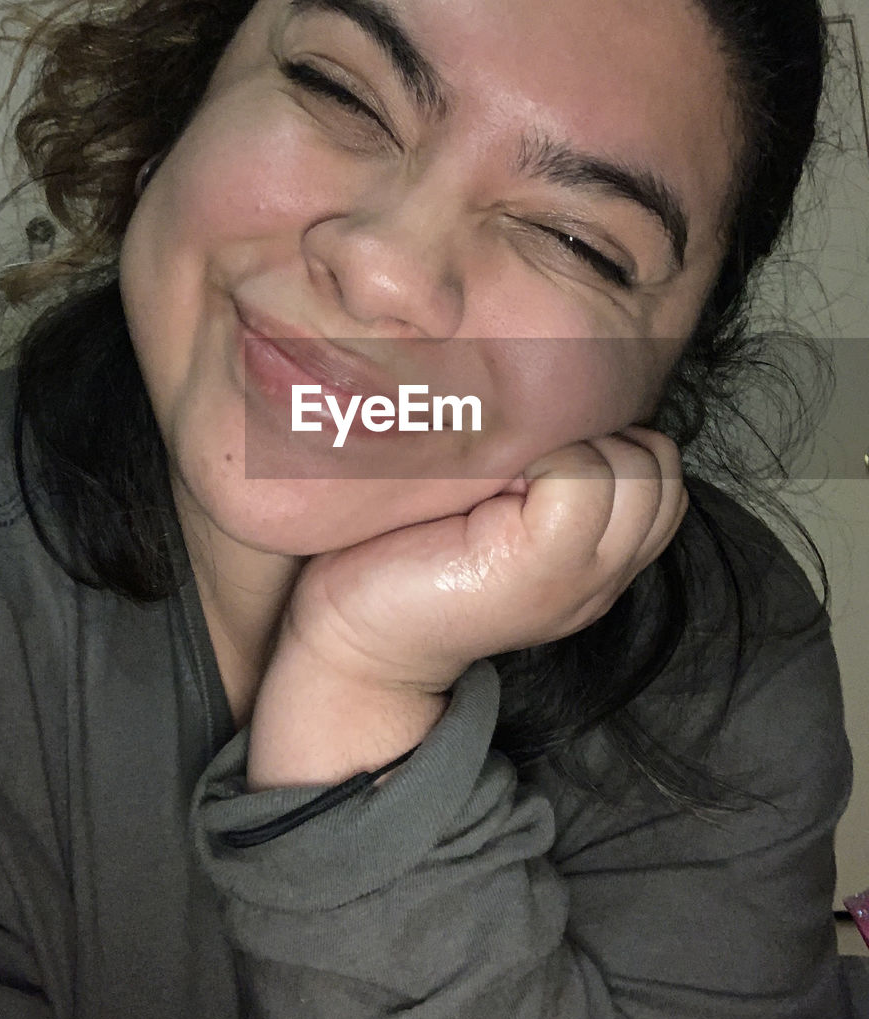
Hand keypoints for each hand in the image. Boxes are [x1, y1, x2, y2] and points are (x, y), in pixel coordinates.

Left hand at [283, 427, 687, 694]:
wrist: (357, 639)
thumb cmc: (409, 552)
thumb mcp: (496, 503)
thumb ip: (544, 467)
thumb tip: (554, 378)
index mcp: (601, 555)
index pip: (661, 466)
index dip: (606, 436)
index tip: (536, 452)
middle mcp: (608, 572)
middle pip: (659, 464)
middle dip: (597, 437)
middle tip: (521, 463)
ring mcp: (585, 576)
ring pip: (633, 469)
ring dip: (573, 446)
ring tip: (509, 474)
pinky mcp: (543, 568)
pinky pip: (583, 478)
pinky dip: (545, 460)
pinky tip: (492, 487)